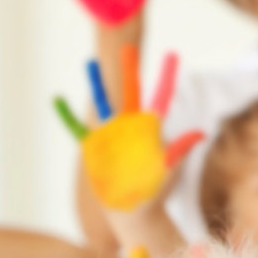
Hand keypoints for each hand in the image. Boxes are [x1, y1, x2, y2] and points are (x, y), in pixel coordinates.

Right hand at [57, 47, 203, 213]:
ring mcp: (111, 135)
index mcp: (151, 129)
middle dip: (129, 70)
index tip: (173, 55)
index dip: (167, 77)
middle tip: (128, 46)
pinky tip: (57, 100)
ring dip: (95, 83)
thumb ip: (179, 150)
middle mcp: (130, 126)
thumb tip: (200, 133)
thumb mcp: (169, 171)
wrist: (134, 211)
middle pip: (130, 92)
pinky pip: (77, 128)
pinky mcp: (94, 147)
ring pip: (102, 103)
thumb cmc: (156, 192)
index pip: (161, 97)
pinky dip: (67, 116)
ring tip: (90, 62)